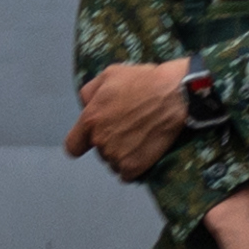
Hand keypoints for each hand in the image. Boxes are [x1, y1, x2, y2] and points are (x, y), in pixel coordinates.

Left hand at [67, 59, 202, 181]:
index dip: (82, 143)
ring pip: (113, 162)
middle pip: (99, 151)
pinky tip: (144, 150)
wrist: (175, 95)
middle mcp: (100, 141)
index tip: (91, 140)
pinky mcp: (135, 167)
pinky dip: (134, 165)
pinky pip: (127, 174)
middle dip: (110, 141)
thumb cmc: (144, 81)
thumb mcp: (109, 75)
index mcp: (90, 120)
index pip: (73, 146)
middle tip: (129, 126)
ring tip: (140, 137)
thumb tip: (85, 105)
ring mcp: (117, 156)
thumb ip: (89, 92)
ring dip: (122, 154)